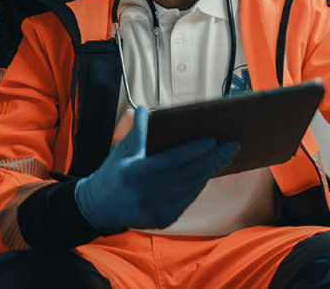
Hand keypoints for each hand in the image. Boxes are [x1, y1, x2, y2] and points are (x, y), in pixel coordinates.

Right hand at [74, 105, 238, 231]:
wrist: (98, 208)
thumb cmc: (112, 174)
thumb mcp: (121, 151)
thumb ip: (136, 132)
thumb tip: (143, 109)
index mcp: (137, 174)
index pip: (172, 160)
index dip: (193, 150)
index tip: (212, 140)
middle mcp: (149, 194)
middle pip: (188, 174)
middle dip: (213, 159)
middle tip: (232, 146)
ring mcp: (157, 210)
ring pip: (191, 188)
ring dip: (209, 172)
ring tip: (224, 157)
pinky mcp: (163, 220)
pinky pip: (187, 200)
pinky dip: (198, 186)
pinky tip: (208, 173)